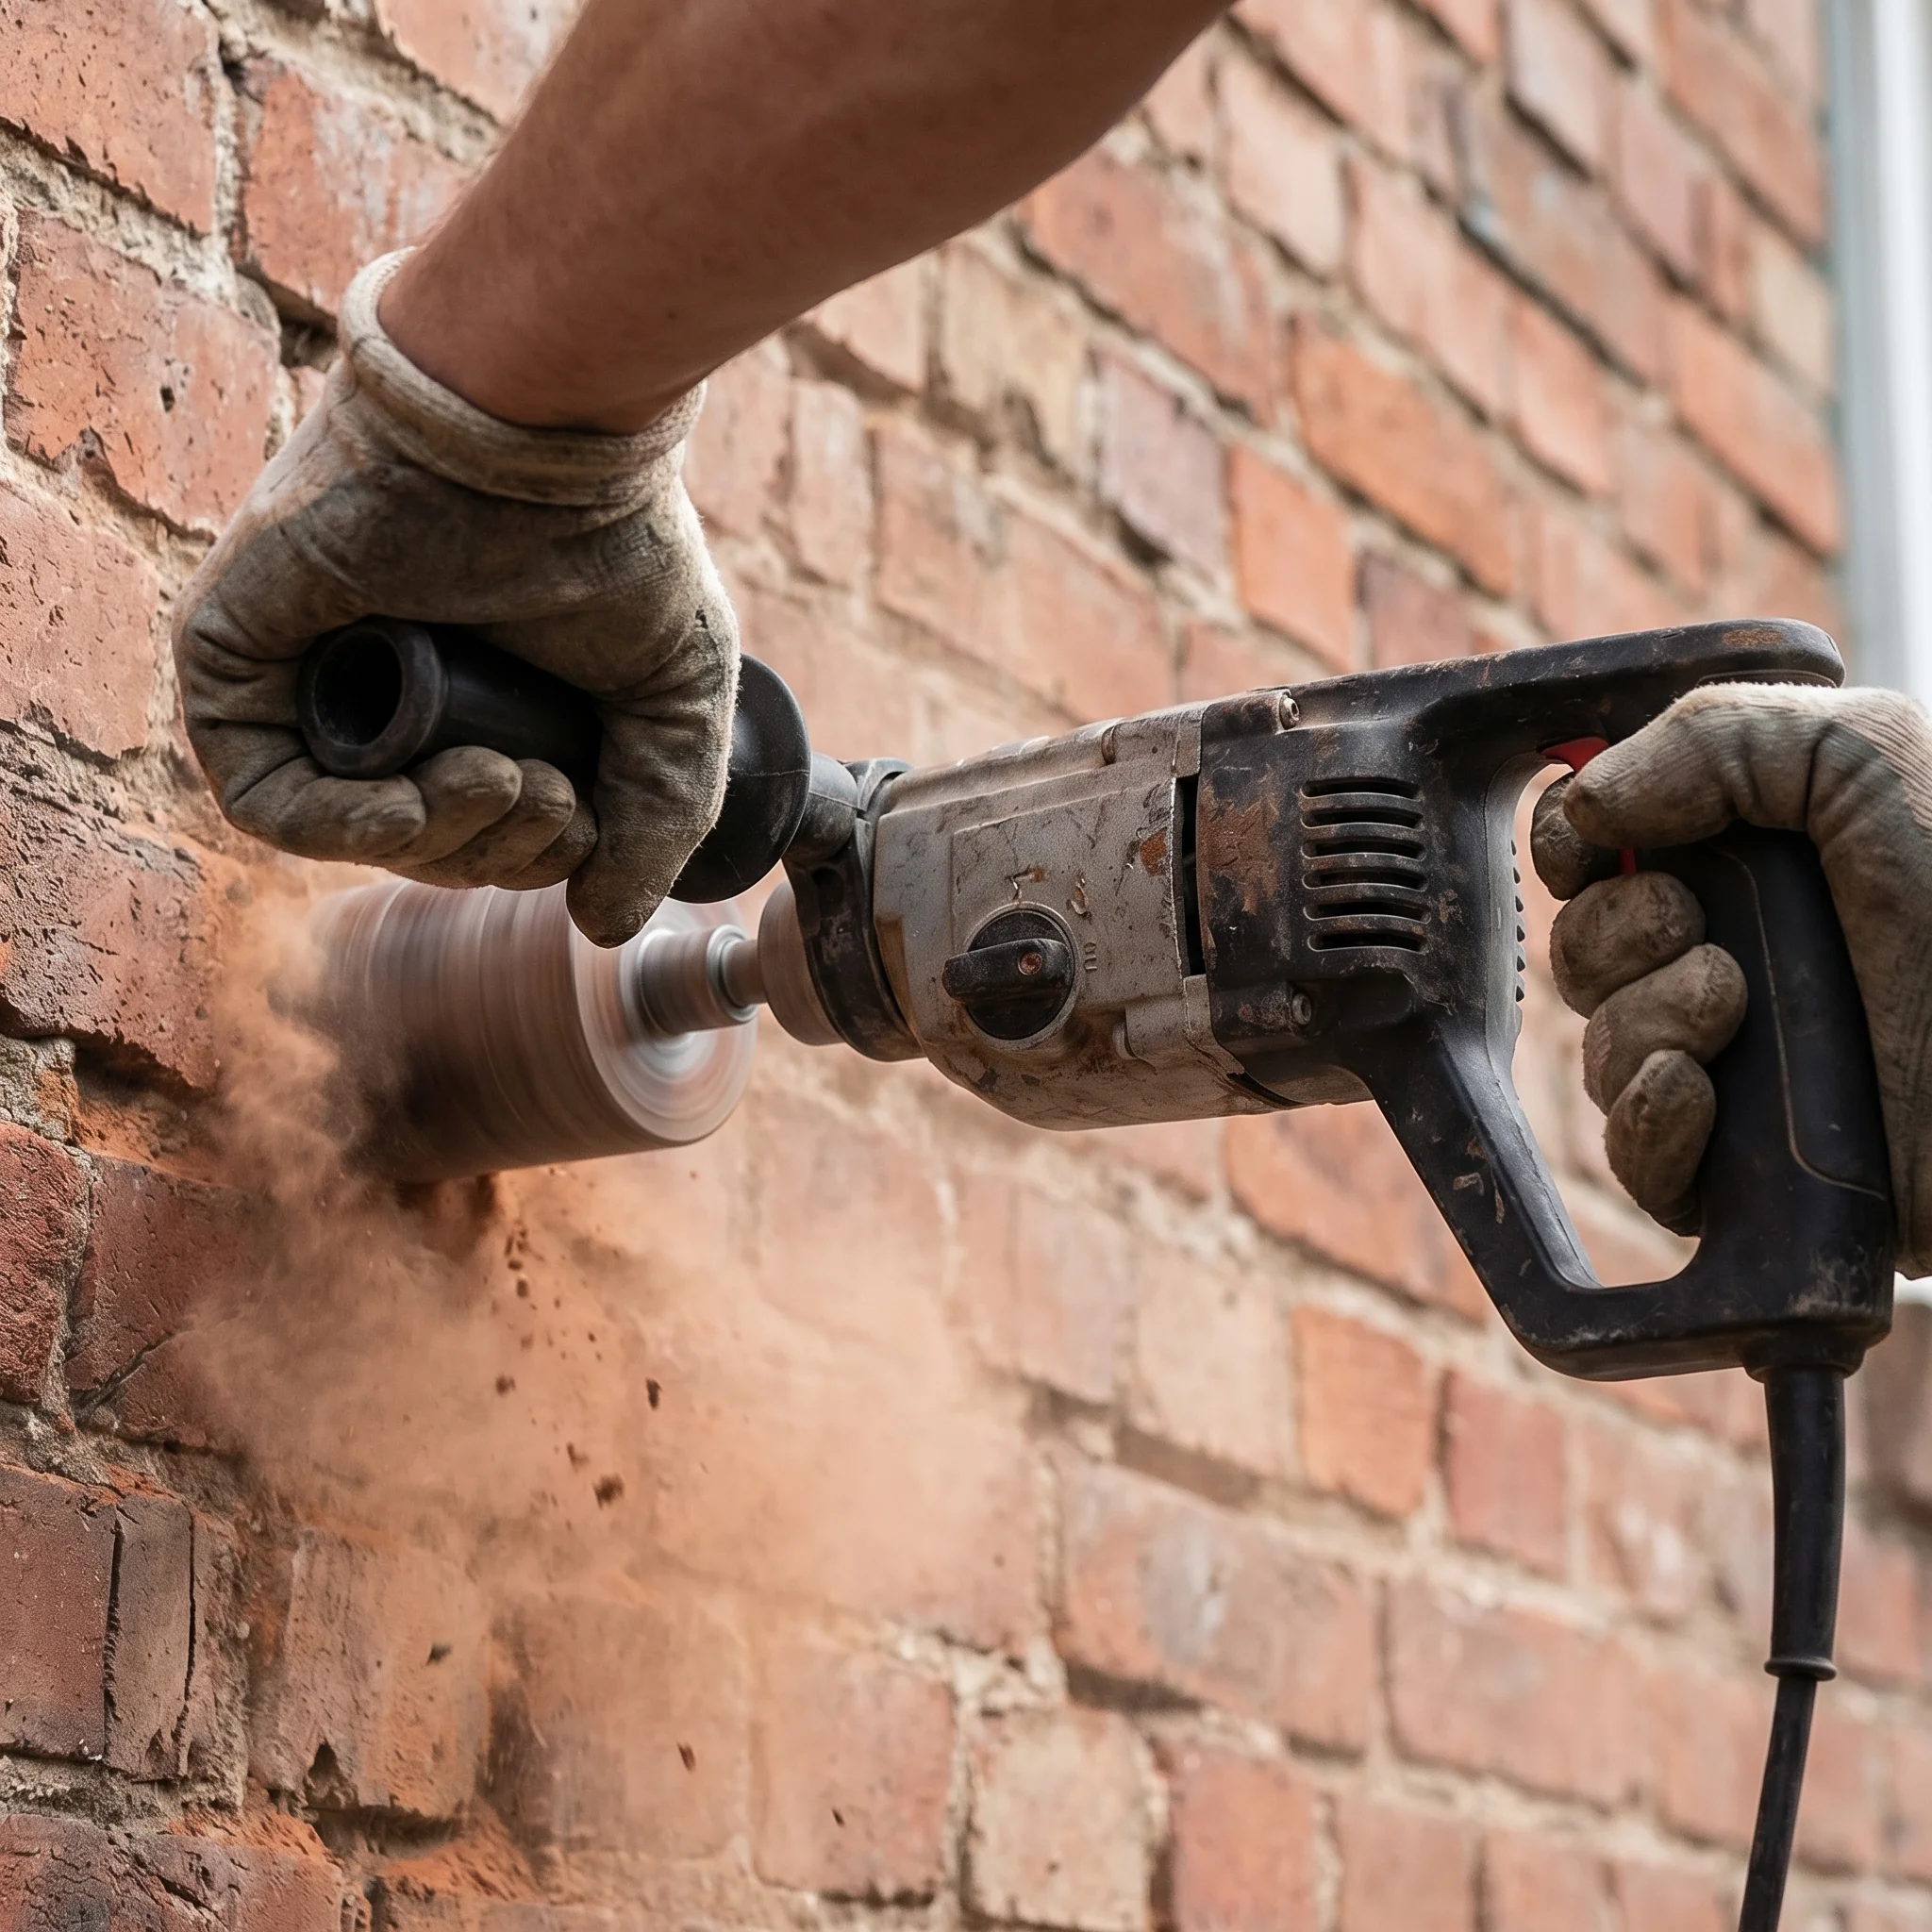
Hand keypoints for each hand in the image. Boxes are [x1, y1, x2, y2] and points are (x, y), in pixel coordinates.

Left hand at [171, 253, 738, 946]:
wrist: (540, 436)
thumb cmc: (616, 543)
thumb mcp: (673, 707)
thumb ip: (656, 819)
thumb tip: (605, 925)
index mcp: (478, 706)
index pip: (482, 836)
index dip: (531, 859)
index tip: (582, 815)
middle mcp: (389, 697)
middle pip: (423, 849)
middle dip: (494, 854)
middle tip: (548, 796)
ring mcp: (310, 679)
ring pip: (350, 834)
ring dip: (433, 844)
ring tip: (496, 781)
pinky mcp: (235, 655)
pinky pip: (262, 798)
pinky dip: (337, 827)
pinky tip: (410, 805)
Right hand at [1531, 682, 1931, 1273]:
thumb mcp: (1869, 758)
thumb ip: (1717, 736)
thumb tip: (1579, 804)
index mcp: (1754, 866)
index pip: (1598, 850)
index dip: (1574, 850)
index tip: (1590, 854)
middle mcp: (1734, 961)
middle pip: (1582, 953)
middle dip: (1616, 940)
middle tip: (1702, 937)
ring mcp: (1737, 1071)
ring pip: (1601, 1052)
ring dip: (1644, 1026)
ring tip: (1733, 1014)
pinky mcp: (1742, 1173)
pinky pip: (1634, 1154)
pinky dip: (1649, 1121)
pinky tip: (1700, 1094)